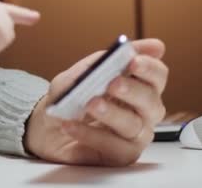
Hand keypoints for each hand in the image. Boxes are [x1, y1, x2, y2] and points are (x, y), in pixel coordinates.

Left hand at [25, 39, 167, 165]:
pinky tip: (71, 125)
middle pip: (151, 101)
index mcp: (137, 86)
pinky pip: (112, 147)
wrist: (44, 127)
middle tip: (112, 84)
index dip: (149, 67)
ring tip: (90, 104)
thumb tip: (128, 46)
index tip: (132, 60)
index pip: (157, 75)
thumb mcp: (76, 76)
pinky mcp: (120, 155)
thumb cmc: (67, 99)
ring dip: (111, 113)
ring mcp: (133, 135)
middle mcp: (142, 112)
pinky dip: (89, 134)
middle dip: (133, 90)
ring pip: (133, 125)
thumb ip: (99, 61)